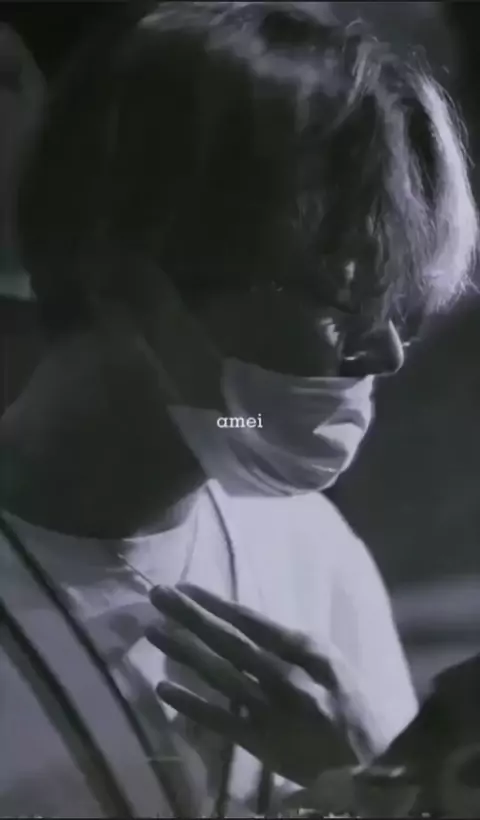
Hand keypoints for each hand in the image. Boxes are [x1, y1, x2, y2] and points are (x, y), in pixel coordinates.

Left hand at [146, 583, 357, 787]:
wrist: (369, 767)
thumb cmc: (349, 707)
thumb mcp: (331, 664)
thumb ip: (293, 645)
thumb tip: (245, 623)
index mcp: (308, 650)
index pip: (252, 620)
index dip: (215, 602)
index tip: (185, 586)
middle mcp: (288, 676)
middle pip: (230, 641)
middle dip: (191, 616)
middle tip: (157, 594)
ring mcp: (272, 710)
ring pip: (220, 674)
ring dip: (184, 652)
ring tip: (154, 631)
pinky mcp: (262, 743)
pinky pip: (220, 720)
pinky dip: (191, 704)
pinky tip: (164, 687)